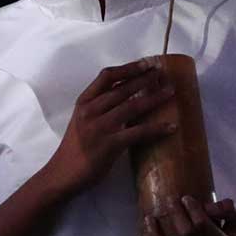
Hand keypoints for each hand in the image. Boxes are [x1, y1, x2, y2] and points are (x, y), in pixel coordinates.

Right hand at [38, 60, 176, 196]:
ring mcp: (100, 126)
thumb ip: (99, 109)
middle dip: (145, 79)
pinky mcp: (110, 144)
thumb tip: (127, 99)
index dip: (128, 68)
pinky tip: (171, 126)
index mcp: (83, 102)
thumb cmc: (75, 147)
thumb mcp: (82, 120)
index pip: (106, 77)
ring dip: (154, 98)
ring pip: (132, 106)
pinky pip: (138, 132)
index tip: (145, 64)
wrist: (64, 172)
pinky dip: (157, 128)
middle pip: (122, 88)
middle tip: (162, 73)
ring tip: (171, 92)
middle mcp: (91, 110)